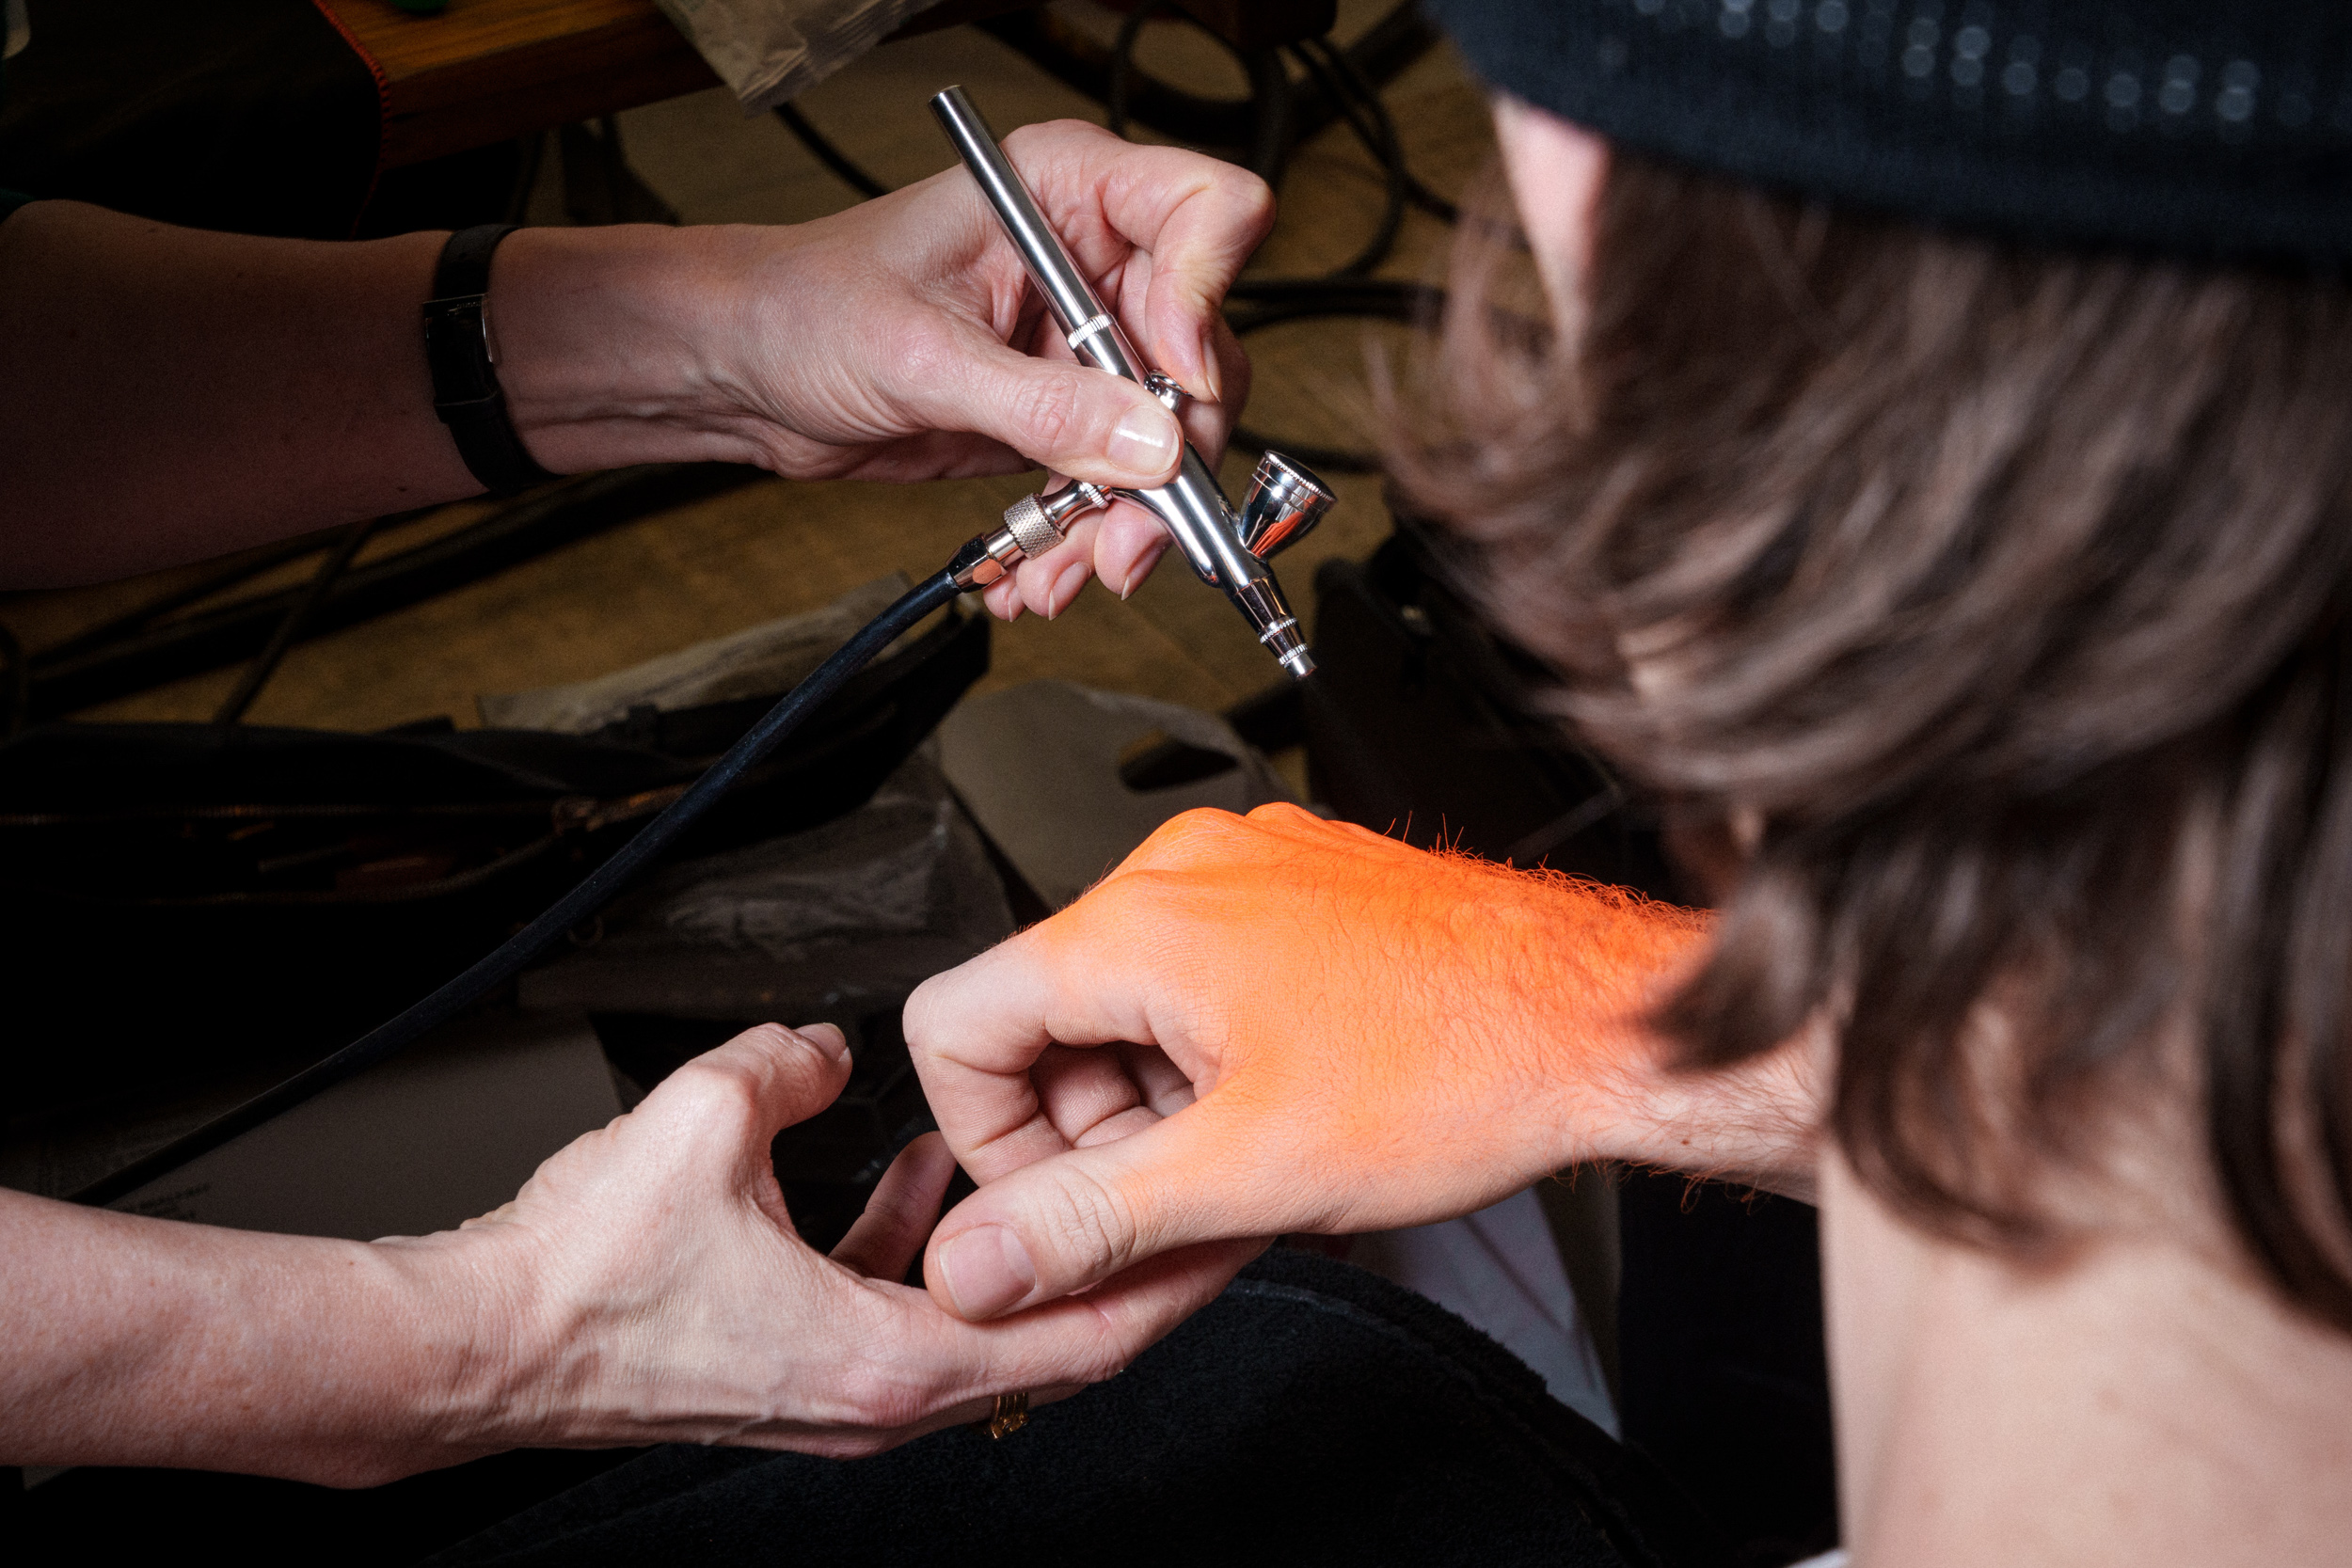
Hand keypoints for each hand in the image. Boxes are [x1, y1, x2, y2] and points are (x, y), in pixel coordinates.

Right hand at [419, 1021, 1258, 1459]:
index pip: (1084, 1333)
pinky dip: (936, 1246)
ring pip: (985, 1325)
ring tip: (1071, 1168)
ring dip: (1029, 1248)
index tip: (1219, 1223)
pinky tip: (921, 1175)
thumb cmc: (581, 1280)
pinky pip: (906, 1305)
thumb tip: (828, 1047)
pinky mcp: (800, 1365)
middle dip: (1122, 1258)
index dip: (1166, 1272)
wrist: (481, 1344)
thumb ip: (793, 1065)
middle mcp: (880, 1396)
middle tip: (1175, 1188)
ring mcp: (841, 1390)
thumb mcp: (709, 1120)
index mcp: (889, 1362)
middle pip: (1058, 1339)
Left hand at [497, 120, 1270, 620]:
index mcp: (1068, 193)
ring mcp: (1083, 344)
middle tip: (1125, 535)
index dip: (1206, 298)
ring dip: (1127, 524)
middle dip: (1171, 462)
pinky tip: (1037, 570)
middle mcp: (1092, 263)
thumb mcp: (922, 357)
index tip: (1170, 383)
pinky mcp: (1064, 413)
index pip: (1206, 213)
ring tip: (1063, 571)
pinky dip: (1086, 539)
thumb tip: (1152, 446)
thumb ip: (1043, 405)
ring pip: (1171, 440)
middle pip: (1205, 357)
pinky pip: (1118, 485)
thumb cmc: (803, 309)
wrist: (747, 372)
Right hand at [905, 804, 1809, 1322]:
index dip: (990, 1138)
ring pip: (1124, 1004)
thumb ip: (1088, 1222)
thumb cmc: (1464, 1067)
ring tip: (1247, 1156)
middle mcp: (1184, 871)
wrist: (1601, 1024)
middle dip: (1090, 1127)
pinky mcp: (1297, 887)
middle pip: (1043, 1018)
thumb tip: (976, 1260)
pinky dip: (1211, 1057)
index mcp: (1142, 920)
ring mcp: (1247, 870)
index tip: (1061, 1199)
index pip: (954, 1020)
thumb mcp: (1247, 1174)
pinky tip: (1283, 1110)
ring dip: (1156, 1100)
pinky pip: (1198, 976)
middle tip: (1175, 1196)